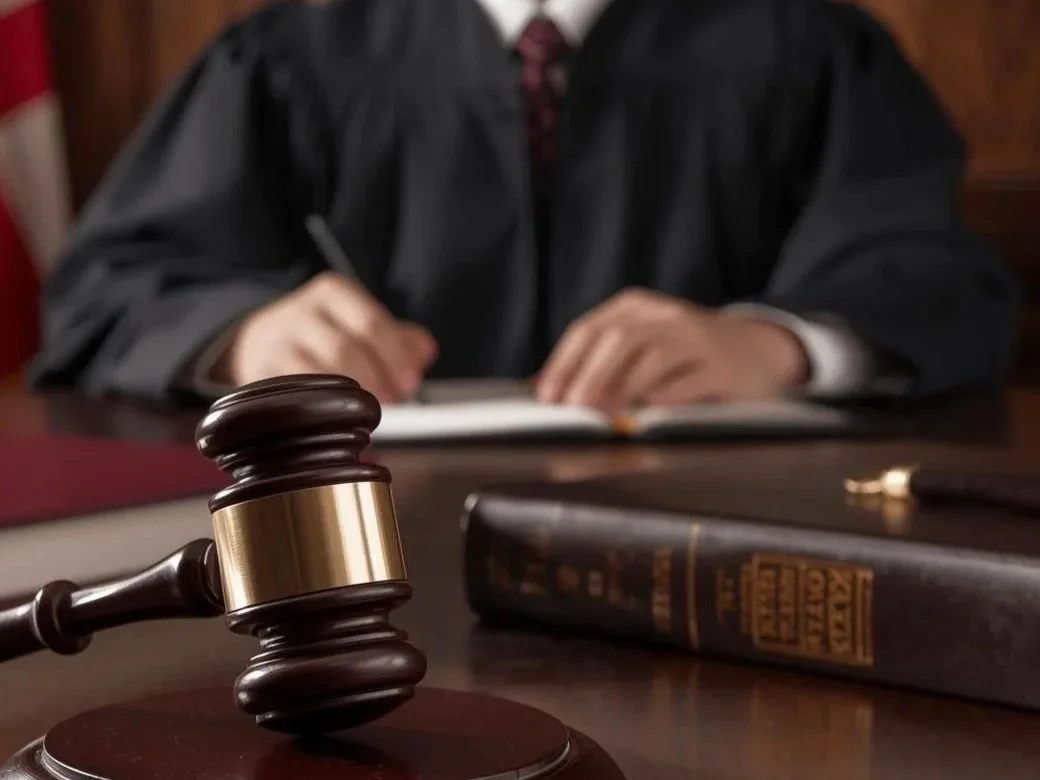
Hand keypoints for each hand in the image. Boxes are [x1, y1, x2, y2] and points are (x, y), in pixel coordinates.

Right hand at [213, 272, 436, 402]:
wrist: (261, 341)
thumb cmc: (325, 334)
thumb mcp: (363, 324)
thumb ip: (400, 338)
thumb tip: (424, 353)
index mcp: (334, 292)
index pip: (371, 322)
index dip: (396, 357)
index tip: (410, 382)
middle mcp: (302, 311)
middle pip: (346, 350)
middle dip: (376, 381)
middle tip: (394, 400)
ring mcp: (278, 342)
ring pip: (320, 374)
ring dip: (351, 399)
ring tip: (368, 410)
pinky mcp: (262, 372)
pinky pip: (298, 395)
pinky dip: (323, 408)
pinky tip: (338, 416)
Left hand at [535, 288, 808, 411]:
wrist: (757, 350)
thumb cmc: (685, 355)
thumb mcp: (643, 345)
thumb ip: (601, 362)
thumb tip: (548, 392)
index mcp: (636, 307)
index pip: (589, 330)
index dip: (563, 364)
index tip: (548, 397)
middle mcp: (665, 315)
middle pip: (618, 340)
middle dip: (589, 376)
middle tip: (573, 409)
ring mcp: (697, 339)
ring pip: (652, 356)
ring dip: (623, 389)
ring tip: (604, 417)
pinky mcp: (722, 367)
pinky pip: (690, 381)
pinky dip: (665, 396)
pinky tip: (648, 413)